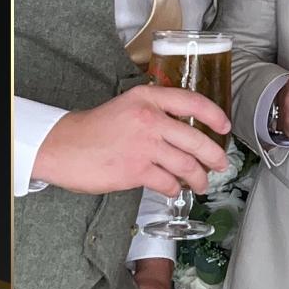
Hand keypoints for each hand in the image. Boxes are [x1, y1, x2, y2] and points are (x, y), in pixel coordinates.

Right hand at [32, 85, 229, 196]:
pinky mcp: (135, 170)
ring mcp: (144, 145)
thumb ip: (157, 110)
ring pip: (186, 164)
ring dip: (199, 177)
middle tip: (221, 164)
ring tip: (202, 183)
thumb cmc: (96, 128)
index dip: (215, 115)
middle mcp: (150, 119)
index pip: (193, 102)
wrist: (63, 146)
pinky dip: (175, 188)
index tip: (225, 126)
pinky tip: (175, 189)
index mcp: (149, 98)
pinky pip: (167, 182)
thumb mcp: (129, 105)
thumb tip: (186, 127)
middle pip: (196, 139)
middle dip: (214, 156)